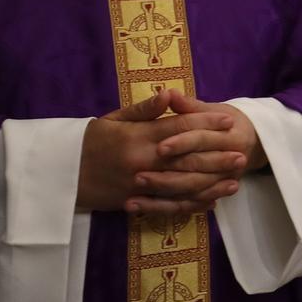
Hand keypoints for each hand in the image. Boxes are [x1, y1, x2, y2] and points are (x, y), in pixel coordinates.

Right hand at [76, 90, 250, 214]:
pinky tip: (210, 201)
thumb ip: (144, 110)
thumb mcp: (113, 118)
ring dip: (212, 183)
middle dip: (218, 156)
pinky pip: (168, 206)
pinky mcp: (136, 203)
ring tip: (235, 180)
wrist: (59, 173)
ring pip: (183, 185)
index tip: (228, 122)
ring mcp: (140, 186)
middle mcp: (142, 162)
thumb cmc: (89, 141)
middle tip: (242, 154)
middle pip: (188, 158)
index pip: (180, 128)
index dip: (206, 125)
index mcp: (138, 137)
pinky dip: (191, 205)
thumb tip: (170, 94)